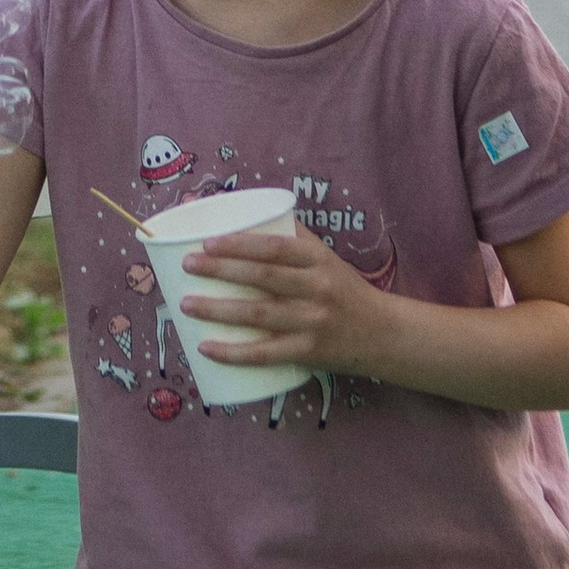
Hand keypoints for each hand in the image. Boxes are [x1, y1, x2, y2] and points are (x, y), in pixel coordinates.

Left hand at [181, 223, 393, 383]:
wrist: (383, 334)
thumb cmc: (344, 290)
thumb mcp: (326, 258)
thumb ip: (293, 238)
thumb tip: (246, 213)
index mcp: (318, 260)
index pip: (275, 247)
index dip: (240, 244)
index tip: (207, 241)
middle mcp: (317, 289)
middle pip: (263, 278)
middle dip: (220, 271)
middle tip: (188, 265)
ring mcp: (313, 323)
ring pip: (259, 315)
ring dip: (218, 311)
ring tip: (185, 305)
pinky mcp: (309, 353)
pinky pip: (265, 354)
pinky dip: (234, 352)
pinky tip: (207, 347)